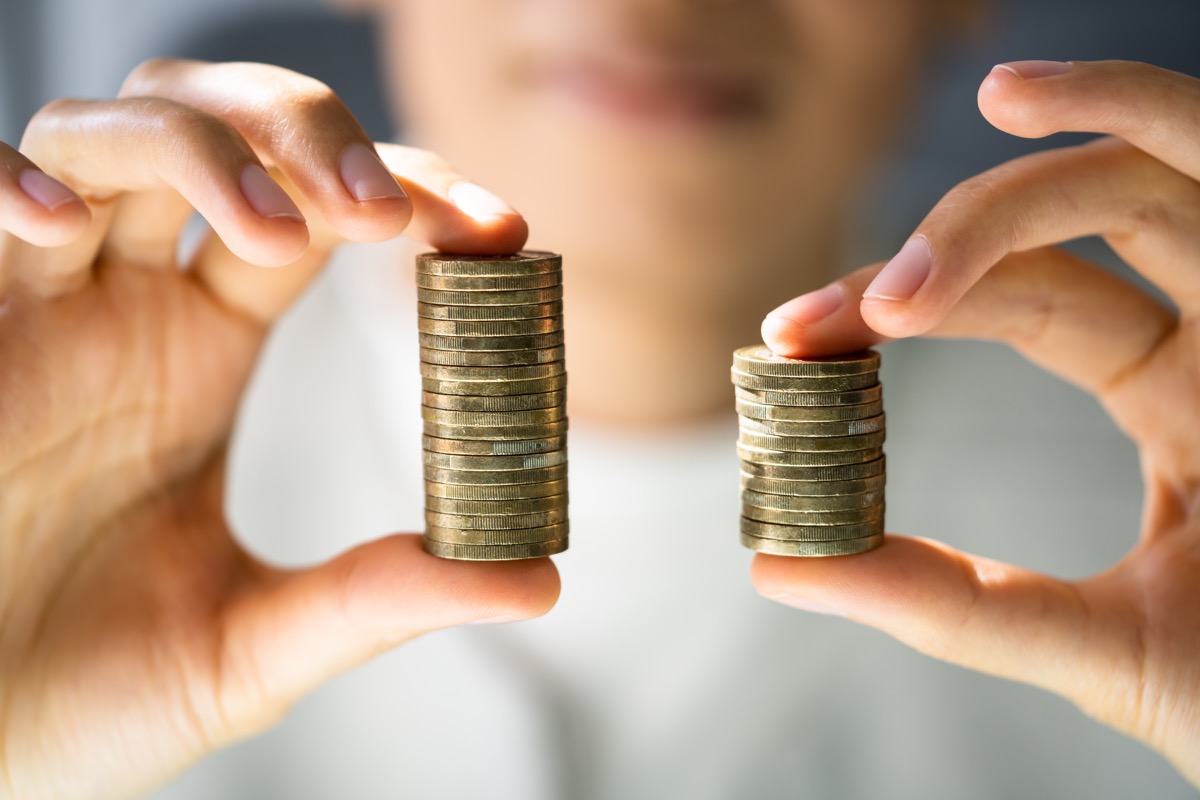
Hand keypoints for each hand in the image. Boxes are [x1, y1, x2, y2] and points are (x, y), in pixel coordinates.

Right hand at [0, 60, 557, 797]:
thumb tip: (537, 580)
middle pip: (225, 130)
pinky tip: (66, 226)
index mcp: (208, 346)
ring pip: (114, 133)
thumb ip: (381, 598)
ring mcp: (45, 307)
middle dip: (312, 133)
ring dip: (205, 145)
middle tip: (385, 212)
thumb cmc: (94, 694)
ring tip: (278, 231)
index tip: (497, 233)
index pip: (321, 211)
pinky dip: (19, 184)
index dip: (409, 194)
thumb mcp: (258, 641)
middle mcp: (133, 305)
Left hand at [753, 60, 1199, 784]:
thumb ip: (947, 604)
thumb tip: (777, 567)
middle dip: (956, 239)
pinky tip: (1050, 99)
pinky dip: (1155, 119)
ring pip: (1175, 175)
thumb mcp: (1098, 646)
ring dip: (1079, 131)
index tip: (790, 333)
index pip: (1028, 303)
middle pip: (1079, 230)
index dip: (907, 299)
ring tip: (993, 104)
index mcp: (1179, 399)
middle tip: (835, 311)